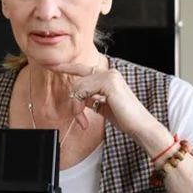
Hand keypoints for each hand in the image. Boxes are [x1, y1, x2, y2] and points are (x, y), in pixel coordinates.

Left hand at [47, 61, 170, 147]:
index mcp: (108, 76)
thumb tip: (78, 96)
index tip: (53, 66)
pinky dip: (79, 107)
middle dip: (74, 102)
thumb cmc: (125, 118)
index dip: (67, 67)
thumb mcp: (103, 106)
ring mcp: (110, 76)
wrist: (139, 126)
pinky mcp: (109, 83)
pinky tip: (85, 119)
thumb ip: (91, 98)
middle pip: (77, 81)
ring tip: (82, 121)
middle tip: (79, 119)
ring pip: (78, 87)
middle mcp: (109, 72)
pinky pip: (83, 91)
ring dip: (76, 107)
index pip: (82, 69)